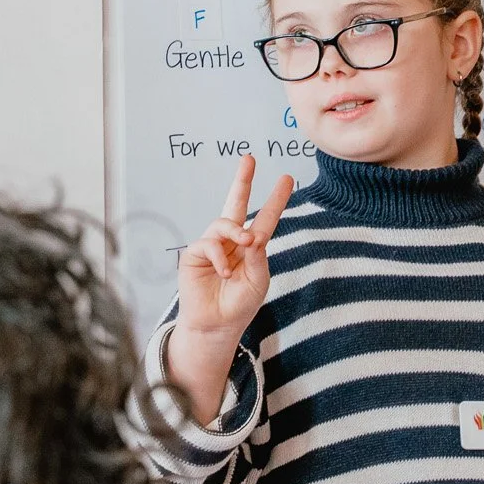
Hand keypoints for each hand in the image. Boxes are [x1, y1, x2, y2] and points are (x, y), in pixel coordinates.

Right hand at [176, 152, 294, 340]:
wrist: (217, 324)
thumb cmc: (239, 304)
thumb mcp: (258, 280)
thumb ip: (258, 256)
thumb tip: (252, 234)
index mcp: (252, 247)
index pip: (265, 218)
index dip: (276, 199)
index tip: (287, 179)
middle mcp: (232, 241)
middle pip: (236, 204)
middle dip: (242, 181)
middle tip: (249, 159)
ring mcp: (213, 245)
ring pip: (223, 222)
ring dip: (236, 231)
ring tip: (246, 244)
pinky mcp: (196, 254)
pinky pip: (209, 243)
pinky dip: (220, 257)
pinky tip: (224, 272)